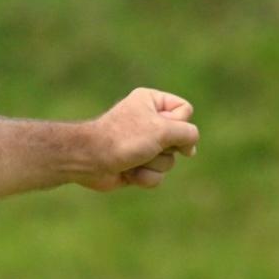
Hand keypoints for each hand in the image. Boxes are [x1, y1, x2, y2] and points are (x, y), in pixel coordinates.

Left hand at [79, 88, 199, 191]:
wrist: (89, 161)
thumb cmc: (123, 139)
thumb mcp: (163, 129)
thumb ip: (188, 133)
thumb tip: (190, 148)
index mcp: (151, 101)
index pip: (185, 110)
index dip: (179, 123)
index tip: (160, 128)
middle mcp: (148, 121)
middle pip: (180, 139)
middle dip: (165, 148)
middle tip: (144, 145)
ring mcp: (143, 145)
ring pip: (170, 161)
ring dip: (153, 164)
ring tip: (133, 159)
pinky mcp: (137, 165)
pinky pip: (157, 176)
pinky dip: (144, 177)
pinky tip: (127, 172)